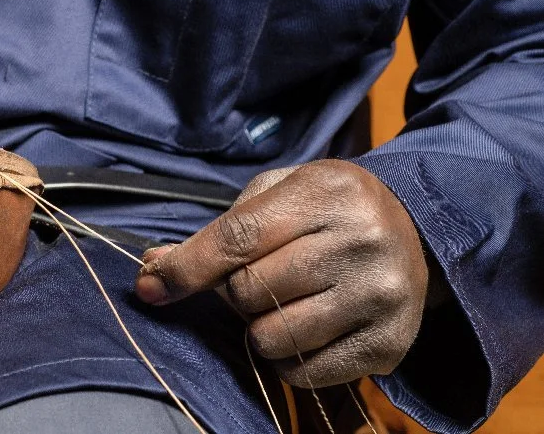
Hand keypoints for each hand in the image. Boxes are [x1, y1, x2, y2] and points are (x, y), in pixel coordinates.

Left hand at [135, 159, 428, 387]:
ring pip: (272, 336)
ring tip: (284, 302)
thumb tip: (154, 270)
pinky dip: (289, 358)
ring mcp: (378, 294)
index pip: (237, 238)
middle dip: (235, 292)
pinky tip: (307, 328)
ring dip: (259, 328)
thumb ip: (217, 231)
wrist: (416, 226)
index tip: (149, 287)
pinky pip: (306, 372)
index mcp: (323, 194)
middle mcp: (358, 241)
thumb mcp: (277, 193)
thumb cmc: (327, 209)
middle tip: (257, 279)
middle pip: (249, 291)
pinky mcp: (390, 342)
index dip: (187, 267)